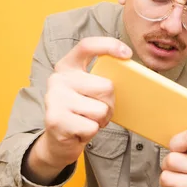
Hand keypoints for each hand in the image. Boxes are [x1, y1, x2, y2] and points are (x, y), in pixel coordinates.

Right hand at [24, 37, 131, 183]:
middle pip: (106, 86)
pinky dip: (91, 133)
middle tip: (97, 110)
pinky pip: (92, 127)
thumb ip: (101, 79)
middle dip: (109, 103)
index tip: (127, 54)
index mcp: (67, 66)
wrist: (59, 141)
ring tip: (87, 120)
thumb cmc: (81, 112)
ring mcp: (54, 98)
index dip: (108, 45)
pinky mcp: (56, 120)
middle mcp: (58, 79)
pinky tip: (79, 131)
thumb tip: (132, 77)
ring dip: (100, 120)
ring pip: (101, 109)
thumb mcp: (89, 91)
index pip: (87, 46)